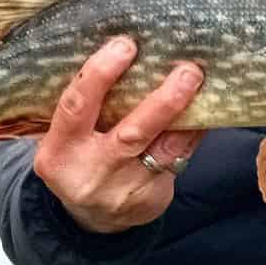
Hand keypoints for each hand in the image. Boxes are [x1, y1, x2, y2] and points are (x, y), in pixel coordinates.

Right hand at [33, 36, 205, 233]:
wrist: (91, 220)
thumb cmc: (79, 158)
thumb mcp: (64, 139)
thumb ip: (82, 105)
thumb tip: (118, 46)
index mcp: (59, 153)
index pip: (76, 107)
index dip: (100, 74)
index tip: (125, 45)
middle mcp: (91, 173)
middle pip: (131, 133)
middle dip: (163, 100)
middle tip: (187, 69)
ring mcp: (124, 189)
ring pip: (165, 148)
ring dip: (187, 113)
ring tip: (201, 81)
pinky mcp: (152, 199)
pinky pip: (180, 158)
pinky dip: (194, 131)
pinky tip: (206, 108)